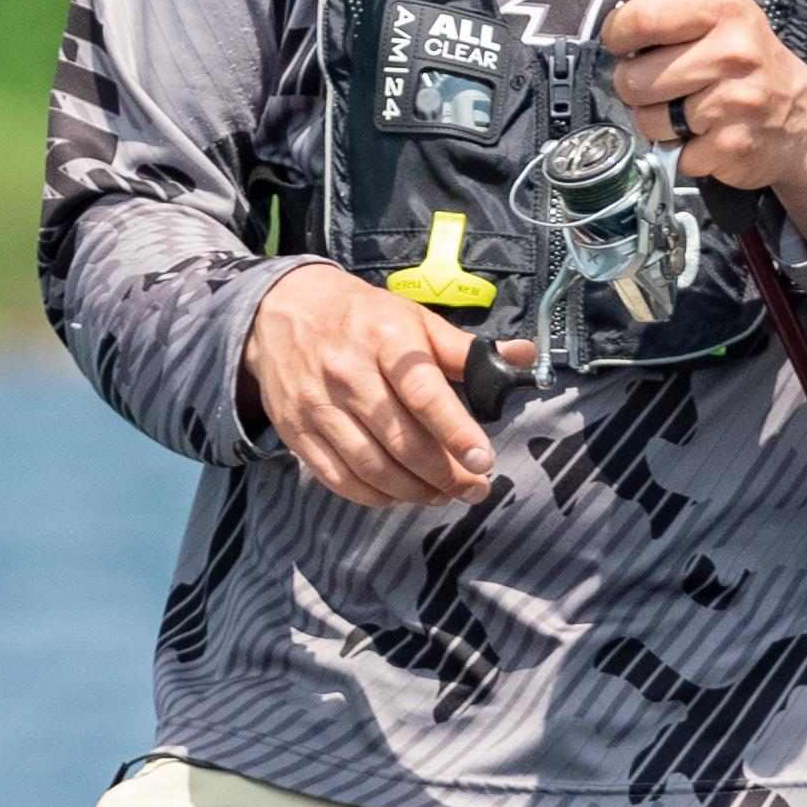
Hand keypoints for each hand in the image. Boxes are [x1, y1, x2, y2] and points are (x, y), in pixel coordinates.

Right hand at [241, 261, 524, 506]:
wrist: (282, 310)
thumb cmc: (364, 318)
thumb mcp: (415, 319)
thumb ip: (465, 349)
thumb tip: (525, 357)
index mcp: (386, 340)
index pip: (423, 392)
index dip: (455, 431)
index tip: (483, 460)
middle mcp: (349, 375)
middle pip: (399, 439)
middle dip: (443, 474)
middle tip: (475, 489)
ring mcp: (318, 407)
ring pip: (370, 466)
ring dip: (413, 491)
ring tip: (444, 496)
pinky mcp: (296, 432)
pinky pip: (338, 478)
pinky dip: (374, 496)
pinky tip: (401, 495)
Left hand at [601, 0, 806, 242]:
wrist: (805, 120)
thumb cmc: (750, 63)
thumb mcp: (718, 16)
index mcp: (724, 9)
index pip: (638, 17)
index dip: (618, 35)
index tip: (627, 44)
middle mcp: (733, 52)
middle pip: (632, 79)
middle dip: (639, 88)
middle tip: (668, 85)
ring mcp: (734, 102)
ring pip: (647, 120)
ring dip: (660, 123)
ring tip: (690, 111)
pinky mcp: (732, 146)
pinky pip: (673, 154)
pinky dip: (684, 151)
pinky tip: (708, 135)